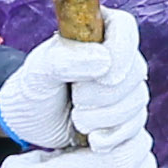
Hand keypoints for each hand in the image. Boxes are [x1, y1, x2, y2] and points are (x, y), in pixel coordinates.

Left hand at [0, 8, 145, 152]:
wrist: (30, 122)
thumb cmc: (32, 88)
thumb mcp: (38, 71)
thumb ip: (63, 60)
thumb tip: (104, 61)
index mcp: (97, 31)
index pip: (125, 28)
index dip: (121, 53)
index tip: (105, 79)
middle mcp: (118, 56)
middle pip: (134, 72)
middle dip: (104, 95)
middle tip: (75, 101)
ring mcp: (125, 86)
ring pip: (137, 102)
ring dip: (106, 118)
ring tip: (77, 119)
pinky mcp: (127, 115)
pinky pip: (136, 126)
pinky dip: (114, 136)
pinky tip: (93, 139)